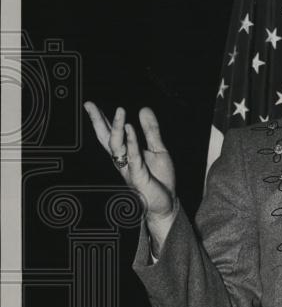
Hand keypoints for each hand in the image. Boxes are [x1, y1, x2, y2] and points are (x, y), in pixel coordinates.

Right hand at [84, 103, 176, 227]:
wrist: (167, 202)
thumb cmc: (160, 179)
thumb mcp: (158, 149)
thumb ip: (151, 131)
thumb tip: (143, 109)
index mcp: (126, 153)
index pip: (111, 133)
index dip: (102, 119)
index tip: (90, 104)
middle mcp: (123, 160)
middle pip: (106, 138)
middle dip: (97, 122)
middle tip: (89, 105)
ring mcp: (128, 168)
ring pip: (117, 147)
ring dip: (118, 128)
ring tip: (120, 111)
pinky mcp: (138, 176)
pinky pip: (132, 157)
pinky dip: (131, 142)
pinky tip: (130, 129)